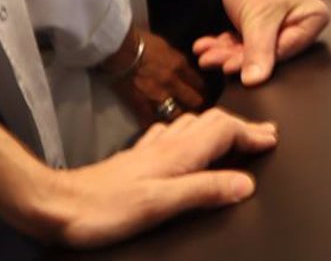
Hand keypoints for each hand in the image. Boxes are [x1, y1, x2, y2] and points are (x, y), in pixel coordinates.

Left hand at [29, 109, 277, 247]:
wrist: (58, 205)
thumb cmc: (106, 209)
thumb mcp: (161, 204)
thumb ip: (204, 190)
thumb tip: (246, 183)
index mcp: (177, 154)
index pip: (224, 130)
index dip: (251, 133)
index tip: (272, 140)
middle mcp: (166, 145)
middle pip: (211, 122)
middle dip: (240, 126)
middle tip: (263, 135)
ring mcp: (149, 150)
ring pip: (192, 125)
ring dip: (218, 126)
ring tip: (235, 134)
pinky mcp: (135, 159)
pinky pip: (172, 135)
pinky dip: (191, 133)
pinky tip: (184, 140)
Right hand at [102, 26, 207, 126]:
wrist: (119, 47)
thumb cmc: (140, 41)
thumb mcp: (165, 46)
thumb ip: (175, 60)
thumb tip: (181, 69)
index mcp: (179, 65)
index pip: (198, 83)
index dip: (202, 90)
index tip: (203, 94)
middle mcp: (173, 82)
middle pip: (193, 101)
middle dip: (196, 106)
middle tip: (196, 111)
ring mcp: (157, 95)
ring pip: (176, 115)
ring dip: (179, 118)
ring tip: (180, 122)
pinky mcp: (140, 103)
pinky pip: (150, 120)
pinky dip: (154, 124)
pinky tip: (157, 128)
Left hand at [201, 0, 327, 85]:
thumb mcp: (259, 18)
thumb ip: (259, 52)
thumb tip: (255, 81)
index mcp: (312, 17)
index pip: (286, 51)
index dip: (258, 61)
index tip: (231, 67)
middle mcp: (300, 21)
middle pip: (267, 51)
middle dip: (234, 57)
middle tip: (210, 60)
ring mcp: (279, 22)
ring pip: (252, 47)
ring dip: (225, 52)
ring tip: (204, 54)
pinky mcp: (261, 22)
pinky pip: (244, 39)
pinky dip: (224, 42)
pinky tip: (205, 45)